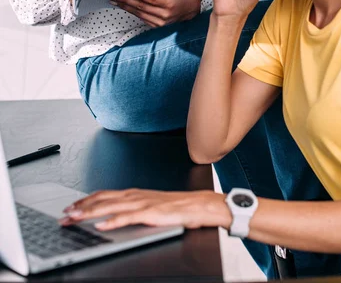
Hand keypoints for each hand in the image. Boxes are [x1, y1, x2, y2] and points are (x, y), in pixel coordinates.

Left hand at [60, 189, 231, 231]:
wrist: (196, 205)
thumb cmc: (174, 207)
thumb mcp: (148, 205)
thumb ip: (131, 209)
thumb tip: (112, 217)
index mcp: (132, 193)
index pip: (103, 194)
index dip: (84, 200)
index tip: (70, 206)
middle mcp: (134, 195)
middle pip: (101, 199)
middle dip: (80, 207)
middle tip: (64, 214)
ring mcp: (141, 203)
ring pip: (109, 207)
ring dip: (89, 212)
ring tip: (74, 217)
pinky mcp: (149, 213)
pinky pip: (127, 218)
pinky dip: (112, 221)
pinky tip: (101, 226)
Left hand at [109, 0, 200, 26]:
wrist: (188, 8)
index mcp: (168, 2)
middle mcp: (164, 14)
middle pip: (142, 7)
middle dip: (126, 0)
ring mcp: (160, 22)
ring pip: (140, 14)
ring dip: (126, 7)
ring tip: (116, 1)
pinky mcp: (157, 26)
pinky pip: (142, 18)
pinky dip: (132, 12)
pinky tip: (125, 7)